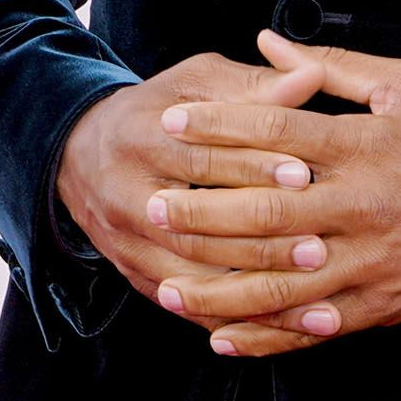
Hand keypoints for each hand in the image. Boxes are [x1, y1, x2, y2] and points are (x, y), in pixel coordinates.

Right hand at [53, 49, 333, 308]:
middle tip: (319, 246)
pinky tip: (281, 323)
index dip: (254, 167)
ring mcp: (128, 246)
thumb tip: (313, 76)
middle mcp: (127, 198)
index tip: (305, 175)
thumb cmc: (159, 111)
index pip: (201, 160)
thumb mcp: (196, 83)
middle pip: (197, 229)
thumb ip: (254, 87)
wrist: (81, 155)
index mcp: (140, 139)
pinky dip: (235, 319)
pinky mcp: (138, 278)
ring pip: (193, 278)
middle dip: (261, 240)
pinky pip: (188, 308)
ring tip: (310, 286)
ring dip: (254, 289)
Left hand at [144, 27, 400, 358]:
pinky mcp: (374, 305)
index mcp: (363, 147)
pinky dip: (263, 336)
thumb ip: (334, 66)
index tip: (172, 121)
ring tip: (166, 284)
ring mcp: (365, 261)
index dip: (220, 126)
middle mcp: (360, 205)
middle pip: (267, 211)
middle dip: (202, 212)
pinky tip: (219, 336)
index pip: (278, 134)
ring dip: (217, 287)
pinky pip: (310, 328)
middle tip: (150, 206)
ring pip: (279, 281)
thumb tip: (269, 41)